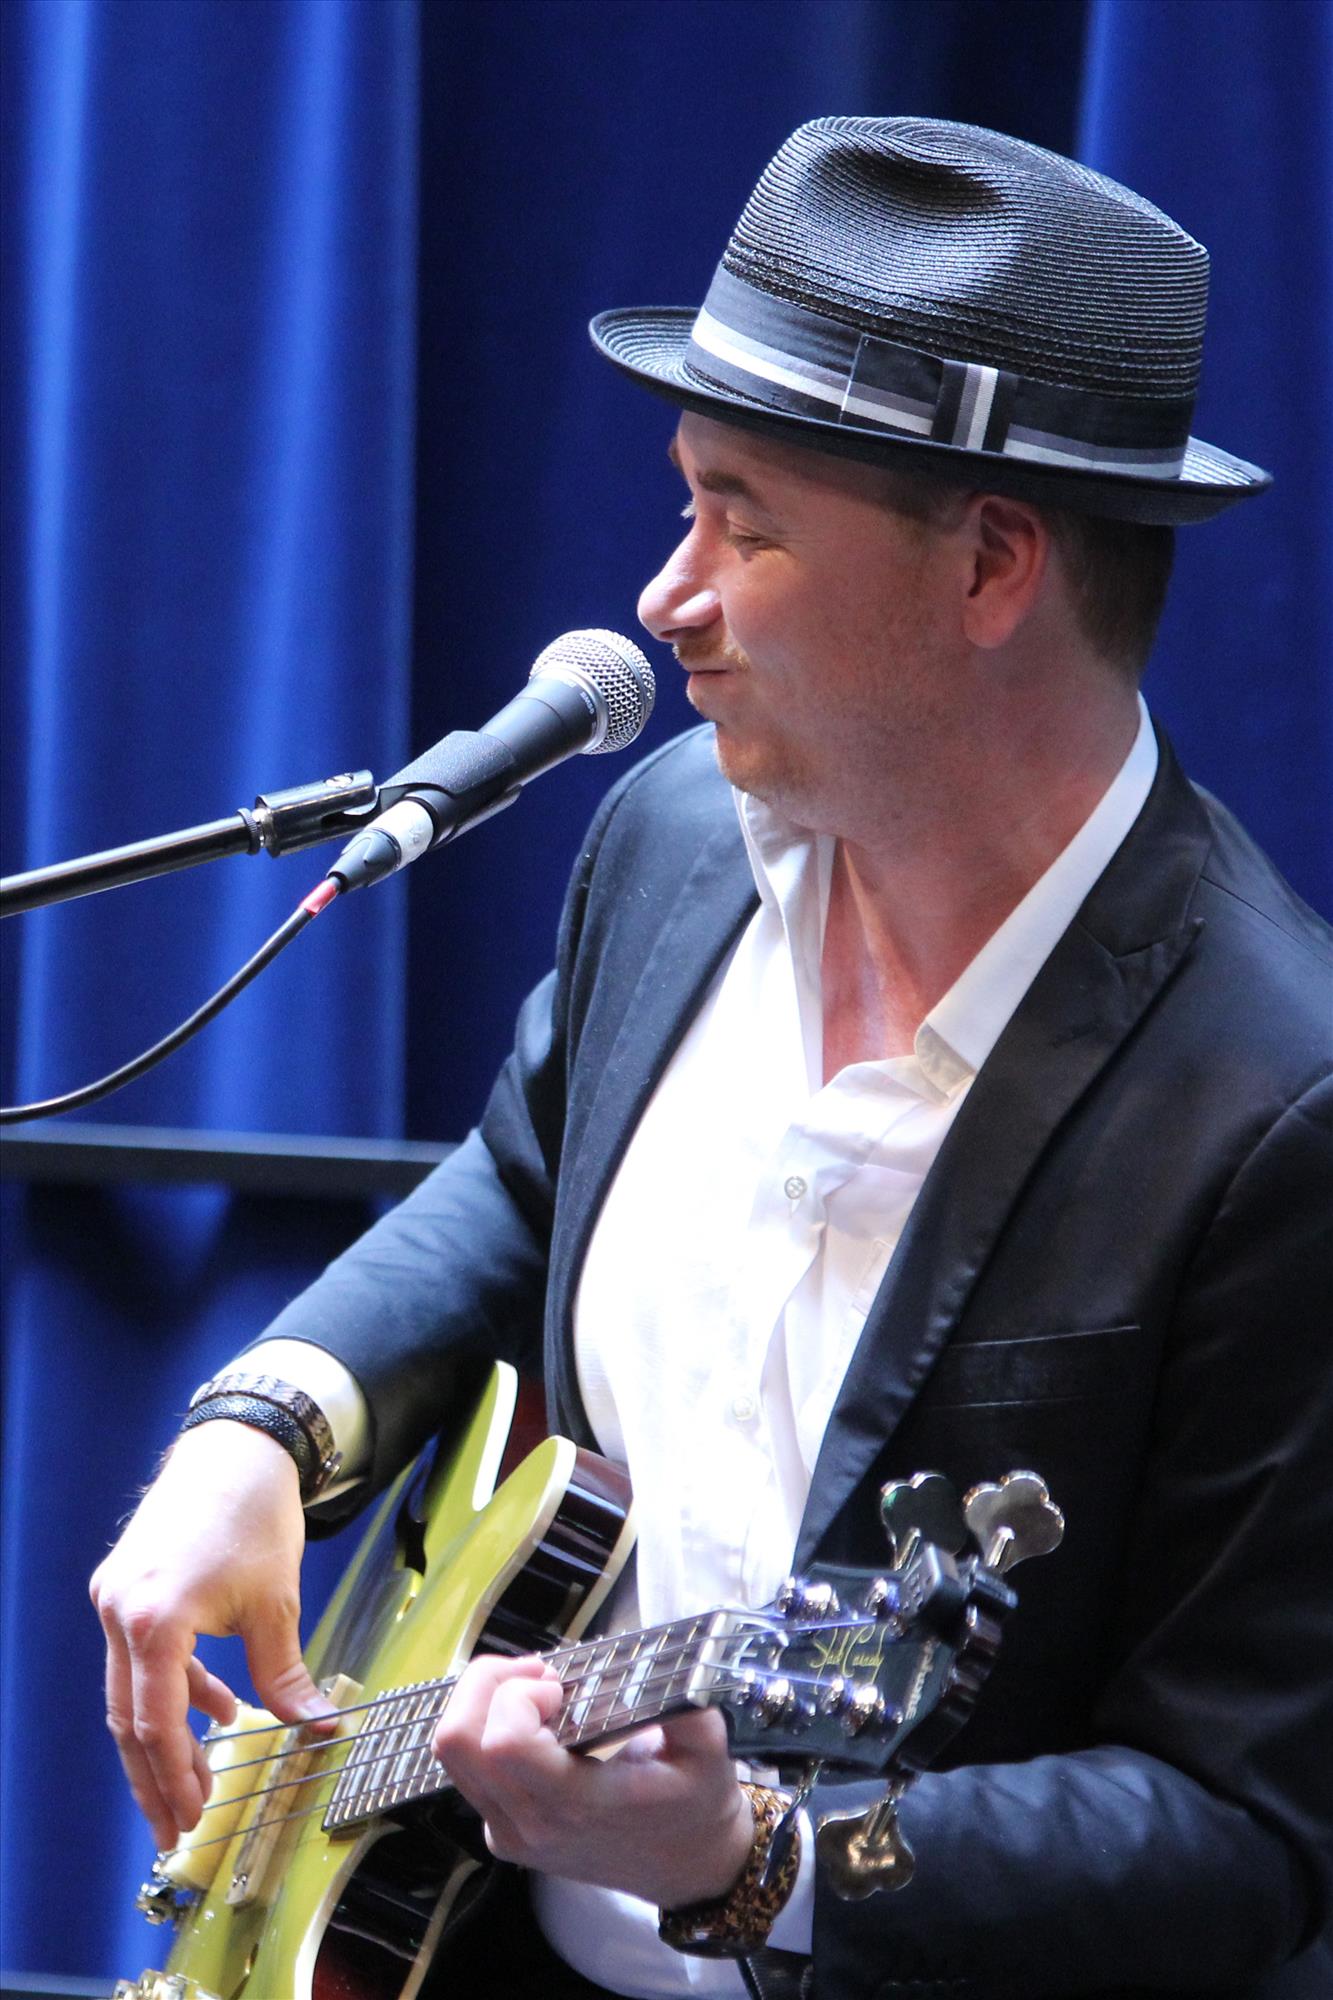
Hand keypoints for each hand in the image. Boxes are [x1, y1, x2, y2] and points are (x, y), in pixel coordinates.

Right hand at [90, 1420, 332, 1849]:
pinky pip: (137, 1657)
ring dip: (162, 1738)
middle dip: (155, 1778)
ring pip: (129, 1692)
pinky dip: (171, 1688)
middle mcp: (120, 1612)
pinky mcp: (121, 1587)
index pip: (156, 1722)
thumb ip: (287, 1677)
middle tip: (178, 1827)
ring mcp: (114, 1598)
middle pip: (129, 1719)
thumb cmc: (256, 1516)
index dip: (173, 1777)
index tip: (192, 1819)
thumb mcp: (277, 1604)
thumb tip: (321, 1731)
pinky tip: (215, 1707)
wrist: (236, 1446)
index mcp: (155, 1621)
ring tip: (198, 1780)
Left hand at [432, 1654, 754, 1907]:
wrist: (686, 1868)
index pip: (503, 1744)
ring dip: (483, 1703)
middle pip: (457, 1739)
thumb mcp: (708, 1747)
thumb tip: (659, 1662)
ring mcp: (509, 1836)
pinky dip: (485, 1731)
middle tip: (541, 1677)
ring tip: (535, 1694)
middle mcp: (529, 1826)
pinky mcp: (501, 1835)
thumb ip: (684, 1701)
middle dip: (488, 1684)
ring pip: (451, 1754)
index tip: (559, 1685)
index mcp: (578, 1805)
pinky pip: (466, 1770)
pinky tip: (535, 1725)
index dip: (518, 1695)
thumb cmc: (696, 1803)